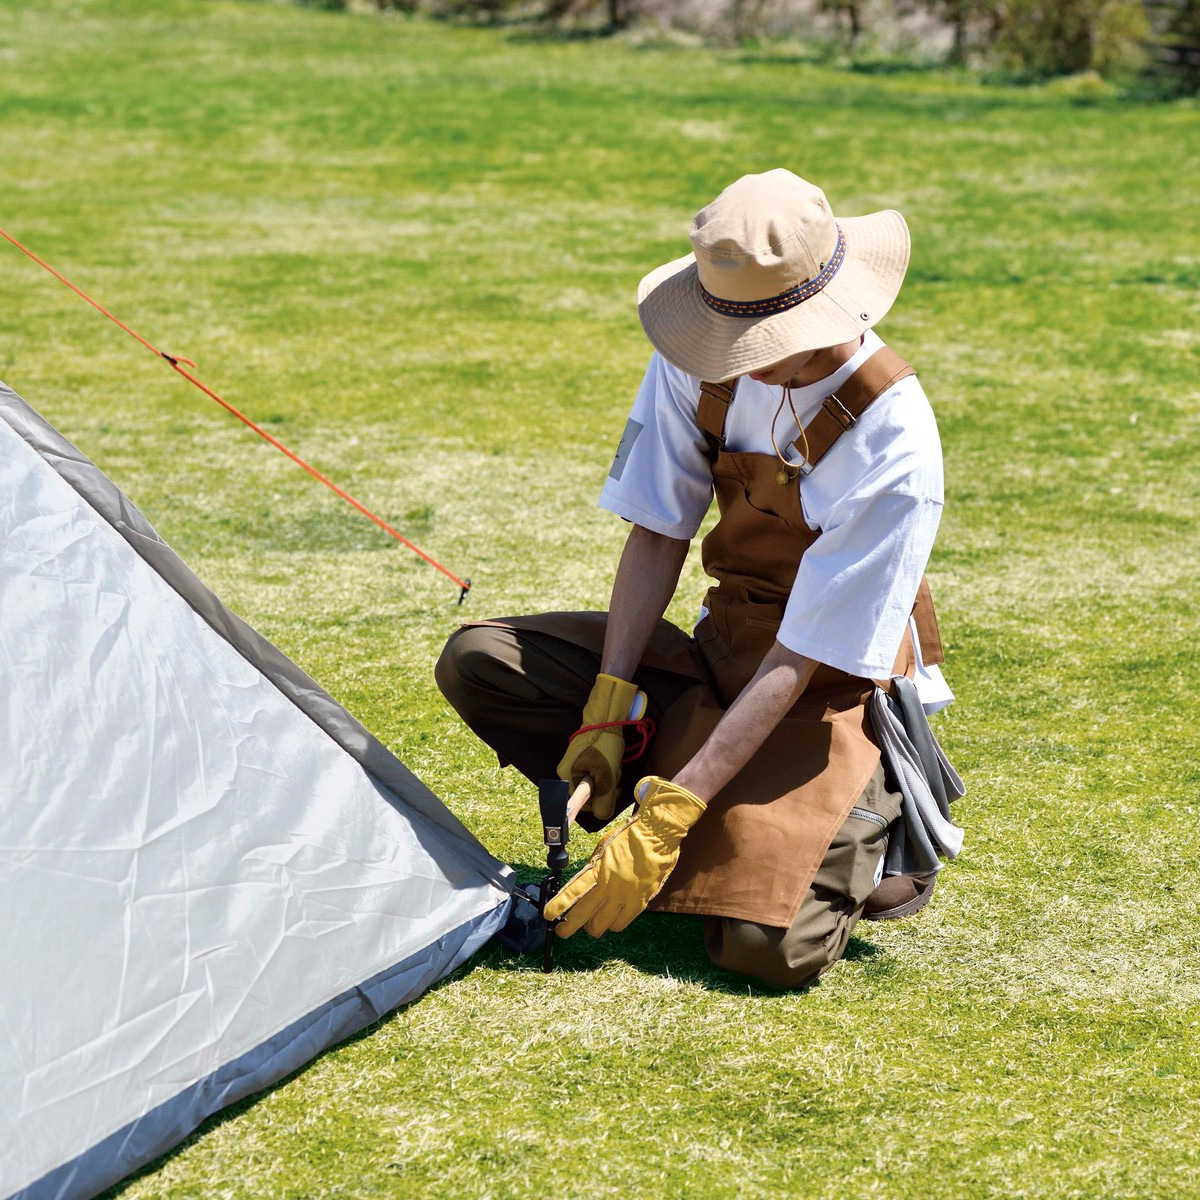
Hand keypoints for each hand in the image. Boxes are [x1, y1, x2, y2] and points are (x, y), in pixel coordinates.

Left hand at [543, 776, 705, 937]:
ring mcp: (624, 896)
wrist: (657, 835)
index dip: (558, 906)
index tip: (548, 915)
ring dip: (592, 927)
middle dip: (568, 927)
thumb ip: (592, 867)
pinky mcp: (639, 902)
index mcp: (597, 869)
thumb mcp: (603, 847)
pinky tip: (611, 920)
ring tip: (590, 924)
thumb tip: (582, 884)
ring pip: (600, 925)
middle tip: (563, 931)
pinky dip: (612, 925)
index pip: (573, 892)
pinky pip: (620, 924)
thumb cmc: (629, 837)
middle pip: (583, 915)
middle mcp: (609, 885)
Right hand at [556, 673, 641, 821]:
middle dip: (605, 787)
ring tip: (615, 766)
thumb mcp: (607, 778)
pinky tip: (612, 761)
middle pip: (588, 792)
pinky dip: (605, 770)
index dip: (596, 803)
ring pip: (593, 782)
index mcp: (566, 777)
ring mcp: (573, 763)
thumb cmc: (604, 746)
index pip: (581, 803)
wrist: (606, 718)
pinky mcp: (582, 757)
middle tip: (615, 776)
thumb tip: (600, 816)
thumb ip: (604, 802)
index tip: (610, 793)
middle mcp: (565, 772)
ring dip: (608, 778)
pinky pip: (594, 772)